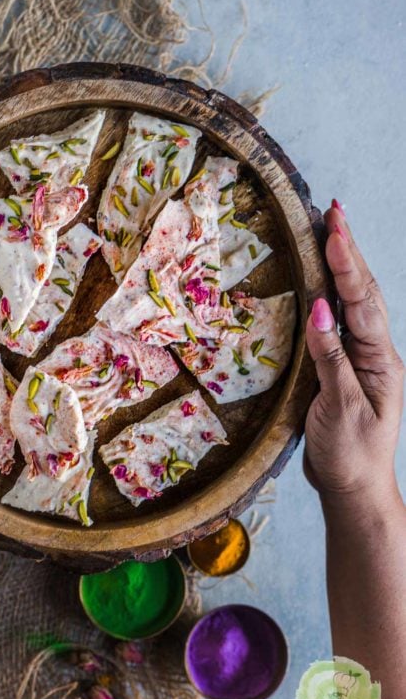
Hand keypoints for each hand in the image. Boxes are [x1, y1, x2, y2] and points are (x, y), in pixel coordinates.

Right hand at [304, 201, 403, 509]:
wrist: (354, 487)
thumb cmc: (351, 454)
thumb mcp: (341, 408)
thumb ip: (331, 357)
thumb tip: (319, 308)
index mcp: (379, 360)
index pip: (362, 303)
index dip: (347, 265)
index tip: (334, 230)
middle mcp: (374, 352)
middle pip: (363, 292)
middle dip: (349, 251)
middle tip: (335, 211)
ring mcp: (360, 358)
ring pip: (354, 302)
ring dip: (343, 265)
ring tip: (332, 230)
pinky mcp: (342, 366)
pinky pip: (338, 321)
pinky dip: (331, 292)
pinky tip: (321, 278)